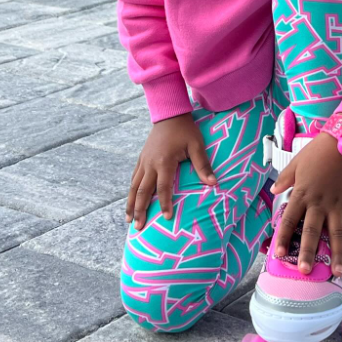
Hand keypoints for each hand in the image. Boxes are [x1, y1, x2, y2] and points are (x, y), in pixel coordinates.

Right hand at [126, 113, 216, 230]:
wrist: (169, 113)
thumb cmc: (186, 130)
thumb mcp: (197, 145)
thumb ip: (202, 165)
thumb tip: (213, 183)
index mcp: (164, 161)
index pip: (163, 187)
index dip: (164, 203)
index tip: (165, 218)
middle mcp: (150, 163)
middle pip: (143, 191)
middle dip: (139, 210)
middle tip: (137, 227)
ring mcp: (143, 160)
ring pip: (134, 186)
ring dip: (131, 204)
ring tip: (128, 220)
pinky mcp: (141, 158)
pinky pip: (134, 177)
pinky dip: (131, 191)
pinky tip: (131, 200)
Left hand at [269, 127, 341, 277]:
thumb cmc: (318, 152)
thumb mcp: (296, 163)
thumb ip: (285, 179)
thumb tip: (275, 190)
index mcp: (302, 193)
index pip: (289, 220)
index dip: (283, 238)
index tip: (278, 254)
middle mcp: (318, 203)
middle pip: (311, 232)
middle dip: (307, 252)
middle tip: (305, 271)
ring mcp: (337, 205)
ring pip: (336, 234)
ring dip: (336, 254)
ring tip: (336, 272)